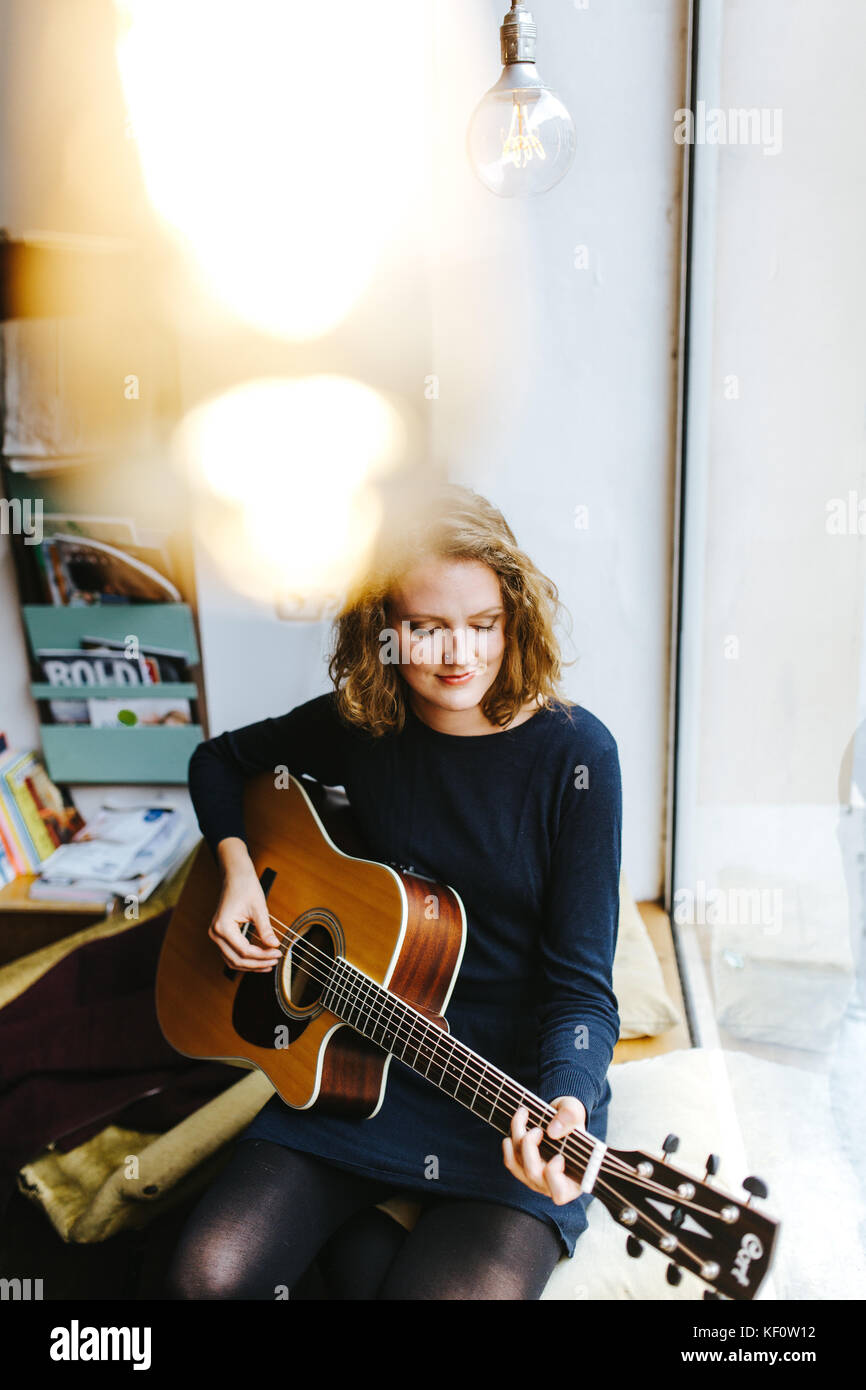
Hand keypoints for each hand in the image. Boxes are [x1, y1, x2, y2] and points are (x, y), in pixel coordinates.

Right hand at [209, 839, 280, 971]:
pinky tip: (259, 959)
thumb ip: (265, 929)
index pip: (244, 950)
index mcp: (223, 926)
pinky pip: (231, 954)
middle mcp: (215, 933)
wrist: (235, 876)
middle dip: (257, 963)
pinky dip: (245, 959)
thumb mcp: (259, 908)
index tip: (278, 953)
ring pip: (232, 960)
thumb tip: (274, 945)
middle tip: (275, 960)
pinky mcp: (220, 935)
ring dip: (251, 965)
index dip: (263, 955)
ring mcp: (216, 935)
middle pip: (237, 959)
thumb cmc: (245, 887)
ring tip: (269, 963)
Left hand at [502, 1096, 587, 1204]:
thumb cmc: (570, 1120)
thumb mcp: (576, 1111)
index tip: (559, 1156)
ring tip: (524, 1116)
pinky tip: (516, 1127)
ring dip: (518, 1139)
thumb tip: (553, 1131)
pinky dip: (510, 1144)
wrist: (558, 1119)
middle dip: (530, 1147)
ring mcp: (535, 1179)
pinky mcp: (522, 1170)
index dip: (554, 1176)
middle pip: (533, 1174)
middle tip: (538, 1129)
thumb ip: (571, 1115)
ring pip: (519, 1166)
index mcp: (573, 1180)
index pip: (560, 1193)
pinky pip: (510, 1162)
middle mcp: (552, 1185)